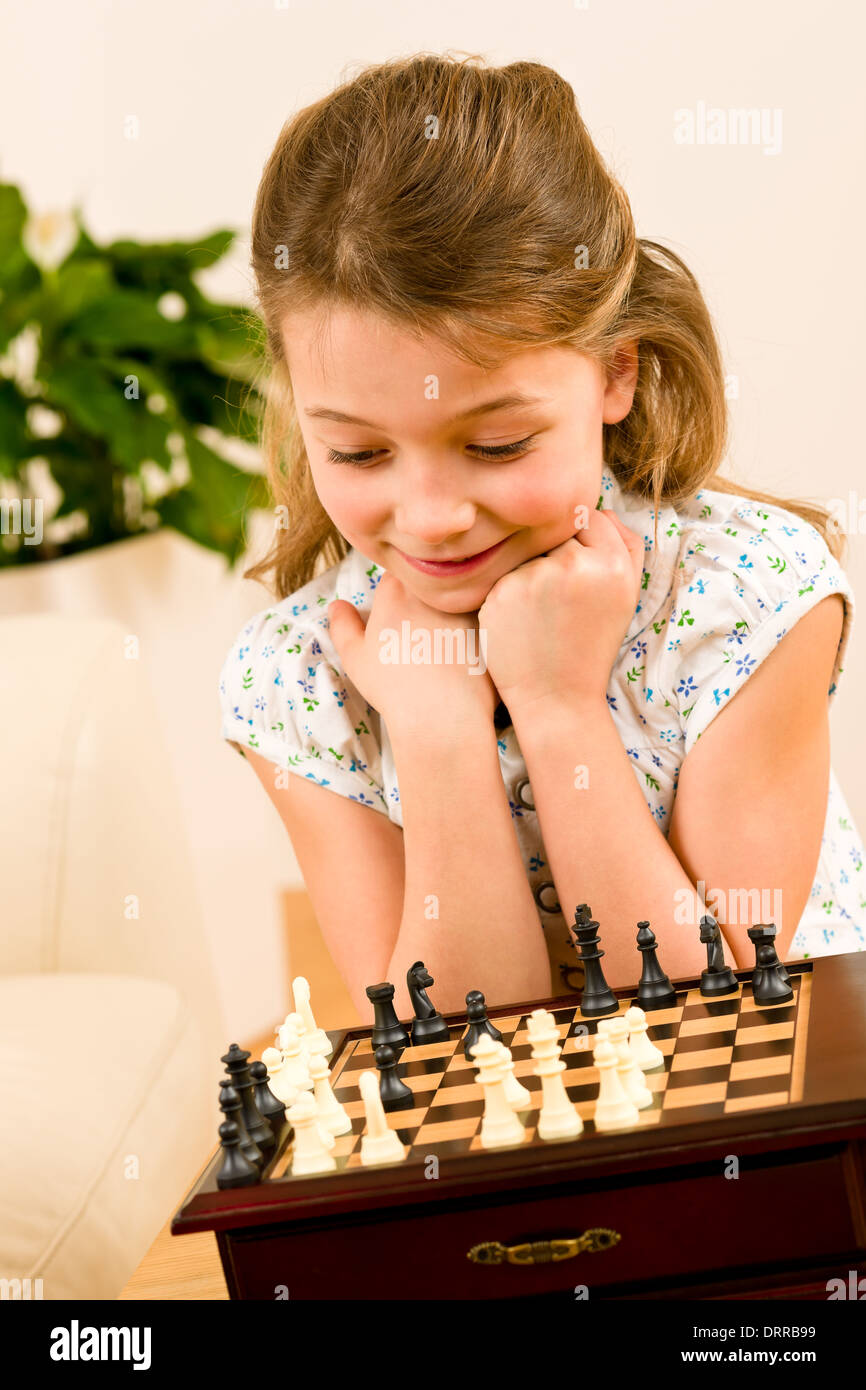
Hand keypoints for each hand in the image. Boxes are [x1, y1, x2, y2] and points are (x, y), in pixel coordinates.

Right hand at [327, 573, 498, 731]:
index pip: (398, 572)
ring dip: (457, 610)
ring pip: (461, 595)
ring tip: (450, 644)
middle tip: (426, 630)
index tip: (402, 614)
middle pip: (432, 581)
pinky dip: (482, 629)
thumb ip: (343, 626)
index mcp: (396, 589)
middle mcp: (433, 589)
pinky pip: (488, 616)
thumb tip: (336, 605)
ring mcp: (466, 602)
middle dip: (430, 598)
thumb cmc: (393, 687)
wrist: (440, 714)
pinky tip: (473, 654)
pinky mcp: (492, 622)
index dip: (400, 592)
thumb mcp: (355, 657)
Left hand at [476, 507, 644, 713]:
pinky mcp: (500, 592)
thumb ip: (625, 546)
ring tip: (541, 617)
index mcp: (613, 565)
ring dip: (530, 575)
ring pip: (527, 553)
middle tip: (561, 604)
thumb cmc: (591, 645)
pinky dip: (508, 594)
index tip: (580, 576)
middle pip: (556, 535)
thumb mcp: (626, 596)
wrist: (556, 698)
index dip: (584, 545)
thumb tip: (603, 508)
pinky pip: (503, 574)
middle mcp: (574, 565)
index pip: (591, 518)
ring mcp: (533, 577)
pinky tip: (520, 623)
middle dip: (556, 559)